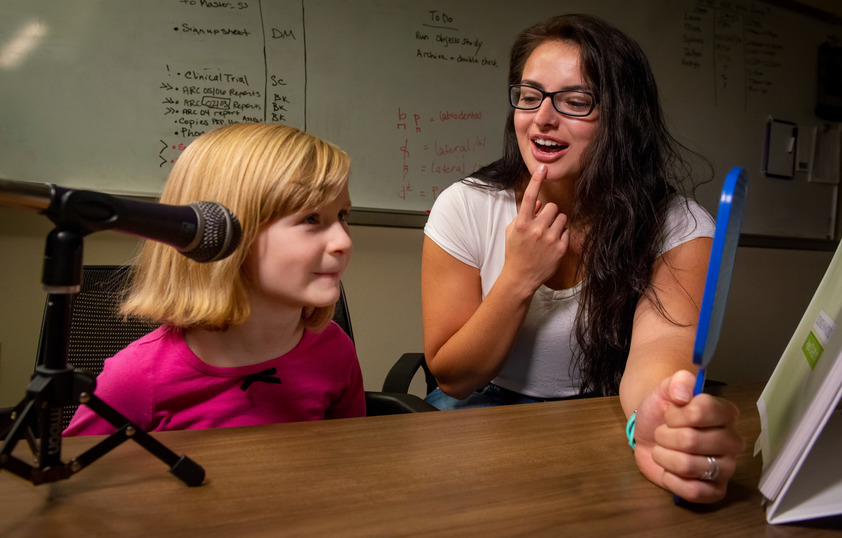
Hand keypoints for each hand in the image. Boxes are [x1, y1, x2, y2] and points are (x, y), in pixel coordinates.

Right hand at [502, 165, 568, 293]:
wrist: (520, 277)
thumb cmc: (515, 252)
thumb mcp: (512, 232)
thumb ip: (524, 215)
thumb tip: (537, 203)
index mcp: (521, 223)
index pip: (529, 197)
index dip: (536, 180)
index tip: (543, 168)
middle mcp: (536, 229)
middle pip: (552, 207)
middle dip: (549, 213)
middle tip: (543, 224)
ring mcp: (549, 239)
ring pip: (562, 218)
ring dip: (556, 223)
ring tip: (548, 235)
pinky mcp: (560, 248)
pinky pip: (566, 231)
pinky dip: (561, 235)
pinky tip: (552, 245)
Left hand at [632, 370, 744, 502]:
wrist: (651, 433)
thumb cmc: (663, 411)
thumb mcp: (665, 388)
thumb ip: (677, 381)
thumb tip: (684, 392)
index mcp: (726, 413)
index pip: (702, 410)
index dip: (676, 414)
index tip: (669, 414)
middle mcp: (732, 441)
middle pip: (691, 440)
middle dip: (665, 436)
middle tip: (663, 433)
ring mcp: (727, 468)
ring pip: (688, 465)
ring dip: (664, 456)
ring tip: (664, 450)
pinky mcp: (716, 490)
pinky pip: (693, 491)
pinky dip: (672, 480)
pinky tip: (669, 470)